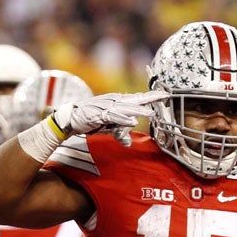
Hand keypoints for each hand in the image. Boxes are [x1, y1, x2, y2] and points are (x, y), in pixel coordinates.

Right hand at [49, 91, 168, 144]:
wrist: (70, 119)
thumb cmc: (90, 120)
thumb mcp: (108, 127)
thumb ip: (119, 132)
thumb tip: (128, 141)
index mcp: (118, 102)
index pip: (138, 98)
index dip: (151, 96)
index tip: (165, 94)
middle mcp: (114, 102)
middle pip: (135, 100)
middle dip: (150, 98)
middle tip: (164, 96)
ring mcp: (106, 107)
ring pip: (126, 109)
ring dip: (139, 111)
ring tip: (151, 113)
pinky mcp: (99, 114)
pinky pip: (113, 117)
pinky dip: (122, 120)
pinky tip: (132, 122)